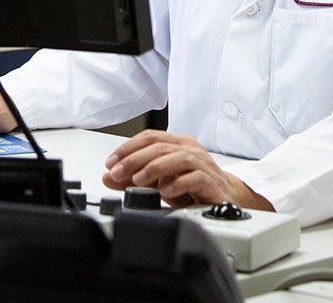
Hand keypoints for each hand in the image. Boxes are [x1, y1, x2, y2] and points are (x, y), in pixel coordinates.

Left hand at [103, 129, 273, 210]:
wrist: (223, 196)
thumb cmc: (191, 185)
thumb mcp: (158, 181)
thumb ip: (133, 179)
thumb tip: (109, 176)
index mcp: (177, 143)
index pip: (150, 137)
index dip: (128, 148)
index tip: (111, 163)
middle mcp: (189, 149)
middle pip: (160, 146)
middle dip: (135, 159)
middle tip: (118, 173)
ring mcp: (202, 164)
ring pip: (178, 158)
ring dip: (155, 168)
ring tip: (138, 181)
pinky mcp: (211, 182)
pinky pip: (195, 178)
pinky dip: (178, 183)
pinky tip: (165, 191)